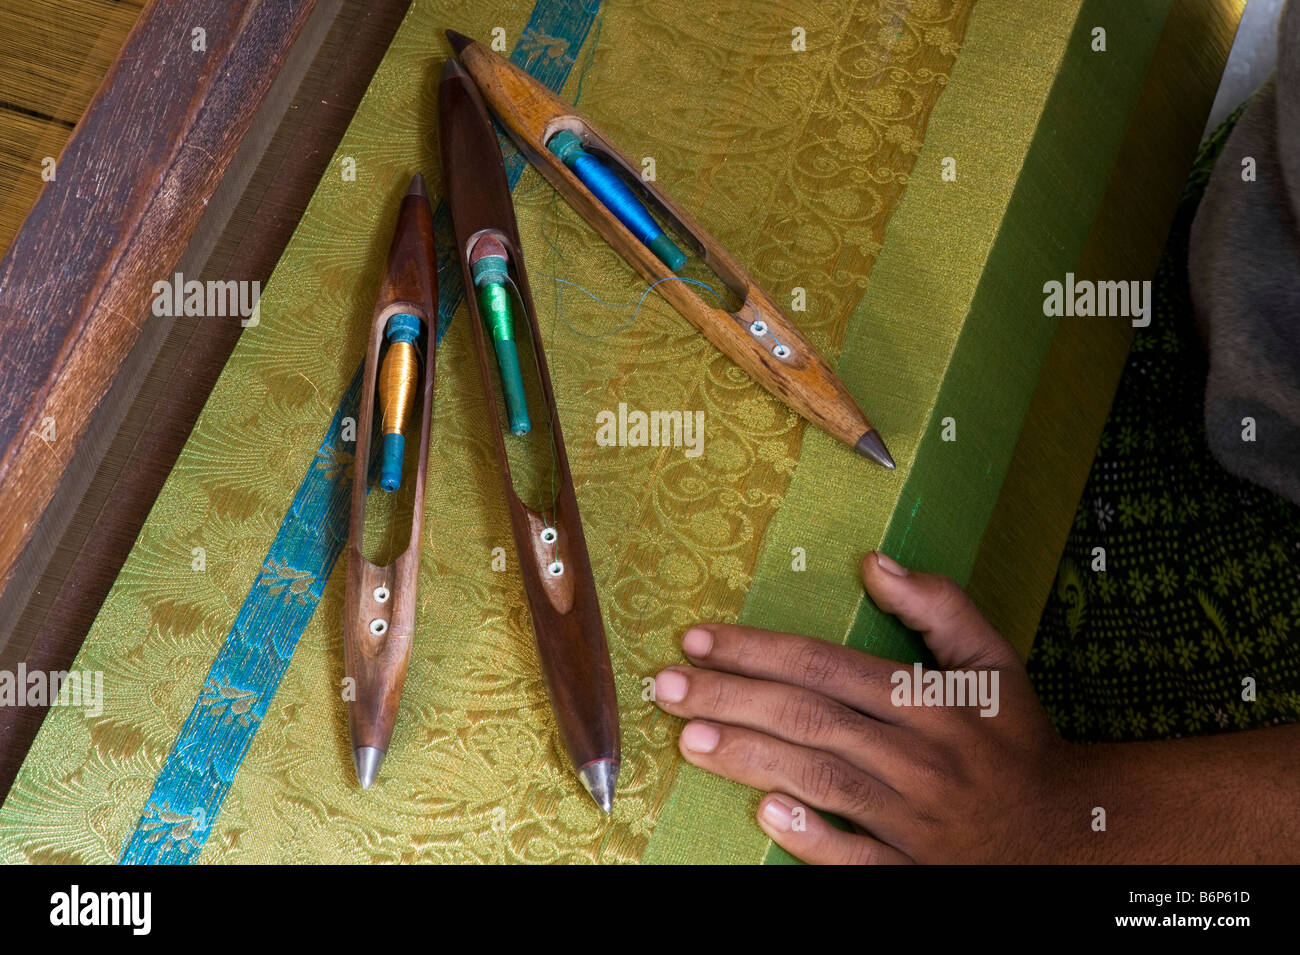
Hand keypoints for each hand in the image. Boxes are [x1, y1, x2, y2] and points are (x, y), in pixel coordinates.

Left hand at [653, 552, 1094, 862]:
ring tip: (687, 739)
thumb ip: (941, 607)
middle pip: (808, 720)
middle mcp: (916, 758)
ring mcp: (912, 820)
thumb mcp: (994, 665)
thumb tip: (875, 563)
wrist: (1068, 835)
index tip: (700, 638)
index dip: (759, 650)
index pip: (827, 666)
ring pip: (820, 782)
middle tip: (666, 686)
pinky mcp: (911, 871)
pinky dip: (812, 840)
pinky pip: (857, 860)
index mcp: (930, 703)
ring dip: (749, 759)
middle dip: (731, 699)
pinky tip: (764, 816)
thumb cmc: (1018, 742)